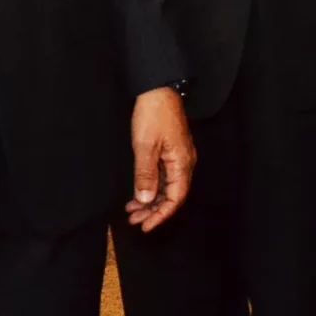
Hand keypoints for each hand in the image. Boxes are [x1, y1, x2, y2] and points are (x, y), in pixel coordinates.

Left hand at [127, 86, 195, 231]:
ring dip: (150, 200)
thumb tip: (145, 200)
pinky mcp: (171, 151)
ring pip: (167, 186)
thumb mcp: (145, 146)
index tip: (145, 226)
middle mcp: (184, 162)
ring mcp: (178, 156)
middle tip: (133, 220)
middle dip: (153, 210)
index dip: (161, 215)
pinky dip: (151, 187)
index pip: (176, 198)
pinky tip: (138, 192)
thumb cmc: (153, 115)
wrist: (158, 89)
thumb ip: (145, 174)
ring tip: (131, 210)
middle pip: (172, 195)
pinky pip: (163, 176)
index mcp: (182, 162)